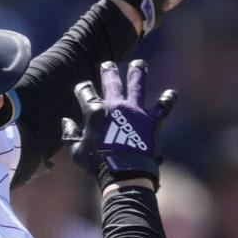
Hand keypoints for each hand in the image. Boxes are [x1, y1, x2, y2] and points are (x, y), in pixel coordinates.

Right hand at [60, 59, 176, 191]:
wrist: (124, 173)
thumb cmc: (97, 165)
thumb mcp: (77, 152)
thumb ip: (70, 134)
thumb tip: (66, 121)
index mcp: (95, 111)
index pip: (85, 91)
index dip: (82, 89)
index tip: (82, 89)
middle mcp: (116, 106)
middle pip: (111, 81)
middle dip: (108, 71)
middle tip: (108, 64)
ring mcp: (136, 112)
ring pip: (137, 85)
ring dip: (138, 73)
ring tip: (139, 64)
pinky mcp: (152, 122)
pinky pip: (162, 108)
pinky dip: (167, 100)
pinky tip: (171, 94)